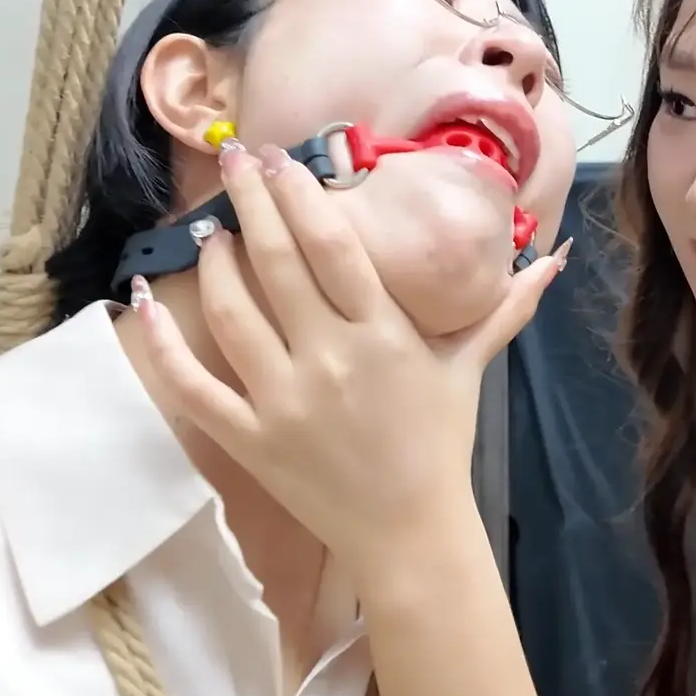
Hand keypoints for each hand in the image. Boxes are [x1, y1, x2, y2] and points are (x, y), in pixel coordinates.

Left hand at [134, 140, 567, 575]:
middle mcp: (330, 359)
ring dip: (215, 263)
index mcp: (383, 335)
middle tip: (236, 164)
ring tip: (210, 231)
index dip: (301, 196)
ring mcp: (284, 401)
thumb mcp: (469, 369)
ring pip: (232, 314)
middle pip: (278, 263)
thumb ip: (505, 308)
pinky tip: (142, 302)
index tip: (281, 161)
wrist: (410, 534)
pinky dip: (163, 344)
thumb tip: (554, 258)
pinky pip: (193, 386)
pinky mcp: (250, 439)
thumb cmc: (439, 445)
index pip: (333, 247)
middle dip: (252, 204)